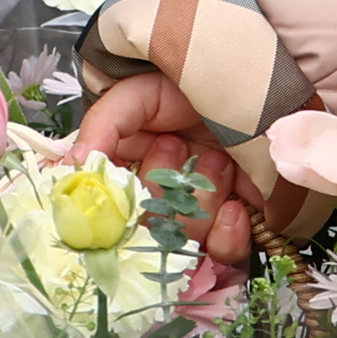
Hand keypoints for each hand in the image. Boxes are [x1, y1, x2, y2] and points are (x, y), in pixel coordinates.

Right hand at [74, 69, 286, 231]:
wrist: (266, 87)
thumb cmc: (200, 84)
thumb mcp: (140, 93)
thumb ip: (102, 125)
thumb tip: (70, 167)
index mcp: (130, 164)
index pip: (106, 204)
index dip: (111, 207)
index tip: (121, 191)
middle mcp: (160, 193)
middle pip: (143, 228)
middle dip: (163, 191)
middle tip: (179, 148)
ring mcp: (197, 212)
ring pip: (181, 242)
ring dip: (199, 203)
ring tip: (218, 162)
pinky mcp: (236, 226)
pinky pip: (222, 253)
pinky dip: (227, 234)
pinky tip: (236, 205)